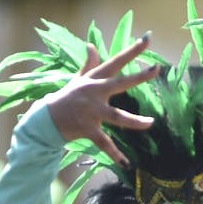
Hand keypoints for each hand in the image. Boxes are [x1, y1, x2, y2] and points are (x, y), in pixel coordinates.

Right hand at [43, 34, 158, 165]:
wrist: (46, 119)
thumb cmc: (66, 98)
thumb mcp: (77, 80)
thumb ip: (89, 65)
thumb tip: (92, 46)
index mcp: (94, 80)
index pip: (115, 62)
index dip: (132, 51)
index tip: (147, 39)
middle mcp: (94, 92)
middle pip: (119, 83)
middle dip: (138, 77)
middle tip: (156, 70)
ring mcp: (91, 111)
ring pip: (116, 116)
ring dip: (134, 121)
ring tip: (151, 123)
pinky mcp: (88, 129)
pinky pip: (104, 143)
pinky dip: (115, 154)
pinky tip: (126, 163)